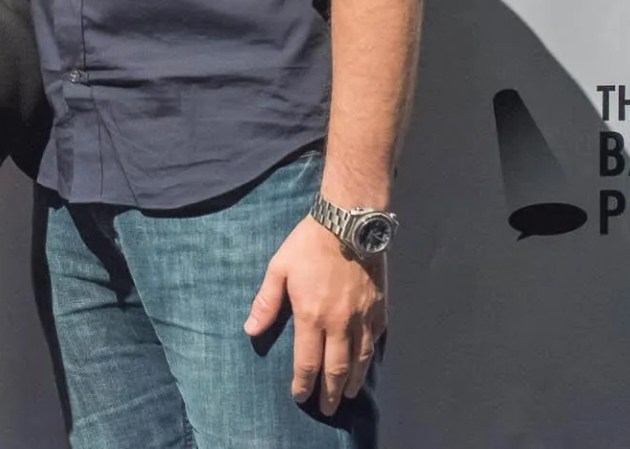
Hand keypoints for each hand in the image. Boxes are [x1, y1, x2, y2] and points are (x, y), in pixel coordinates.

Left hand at [243, 215, 386, 415]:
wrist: (349, 221)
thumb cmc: (309, 243)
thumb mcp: (278, 268)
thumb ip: (266, 302)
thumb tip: (250, 329)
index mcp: (312, 315)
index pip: (307, 361)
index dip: (304, 383)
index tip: (300, 396)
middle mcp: (340, 323)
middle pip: (336, 368)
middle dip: (331, 391)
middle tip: (328, 407)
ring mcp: (362, 316)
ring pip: (360, 359)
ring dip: (354, 380)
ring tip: (349, 393)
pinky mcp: (379, 307)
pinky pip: (376, 339)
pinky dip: (371, 356)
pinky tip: (367, 363)